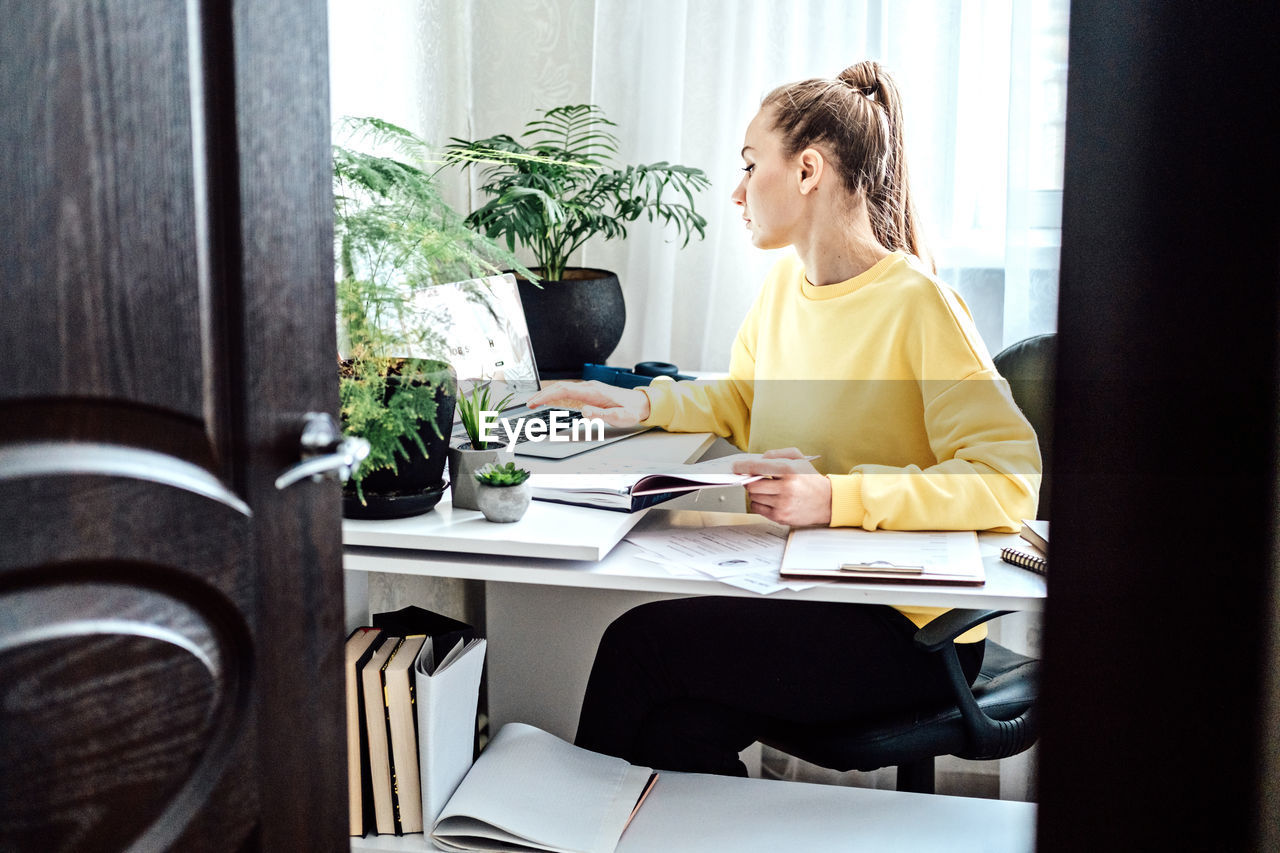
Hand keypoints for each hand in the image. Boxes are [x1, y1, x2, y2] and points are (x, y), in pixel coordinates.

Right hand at [526, 380, 650, 427]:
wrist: (642, 402)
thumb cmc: (632, 410)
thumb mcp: (620, 417)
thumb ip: (602, 416)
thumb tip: (584, 412)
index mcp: (594, 392)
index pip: (565, 390)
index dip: (548, 395)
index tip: (535, 402)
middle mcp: (589, 387)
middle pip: (561, 387)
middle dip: (543, 394)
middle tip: (529, 404)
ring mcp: (589, 388)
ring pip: (564, 388)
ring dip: (548, 394)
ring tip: (535, 402)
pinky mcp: (590, 392)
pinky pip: (569, 391)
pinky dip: (556, 394)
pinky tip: (551, 399)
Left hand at [731, 447, 831, 526]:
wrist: (827, 502)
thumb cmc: (811, 479)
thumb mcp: (799, 459)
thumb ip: (778, 454)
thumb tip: (759, 459)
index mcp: (790, 470)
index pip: (757, 467)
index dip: (742, 467)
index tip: (735, 467)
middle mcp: (786, 488)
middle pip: (752, 485)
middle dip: (750, 481)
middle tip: (755, 479)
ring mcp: (783, 504)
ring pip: (753, 497)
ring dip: (756, 492)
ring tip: (768, 489)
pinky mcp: (781, 517)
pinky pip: (757, 509)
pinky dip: (759, 503)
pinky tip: (769, 499)